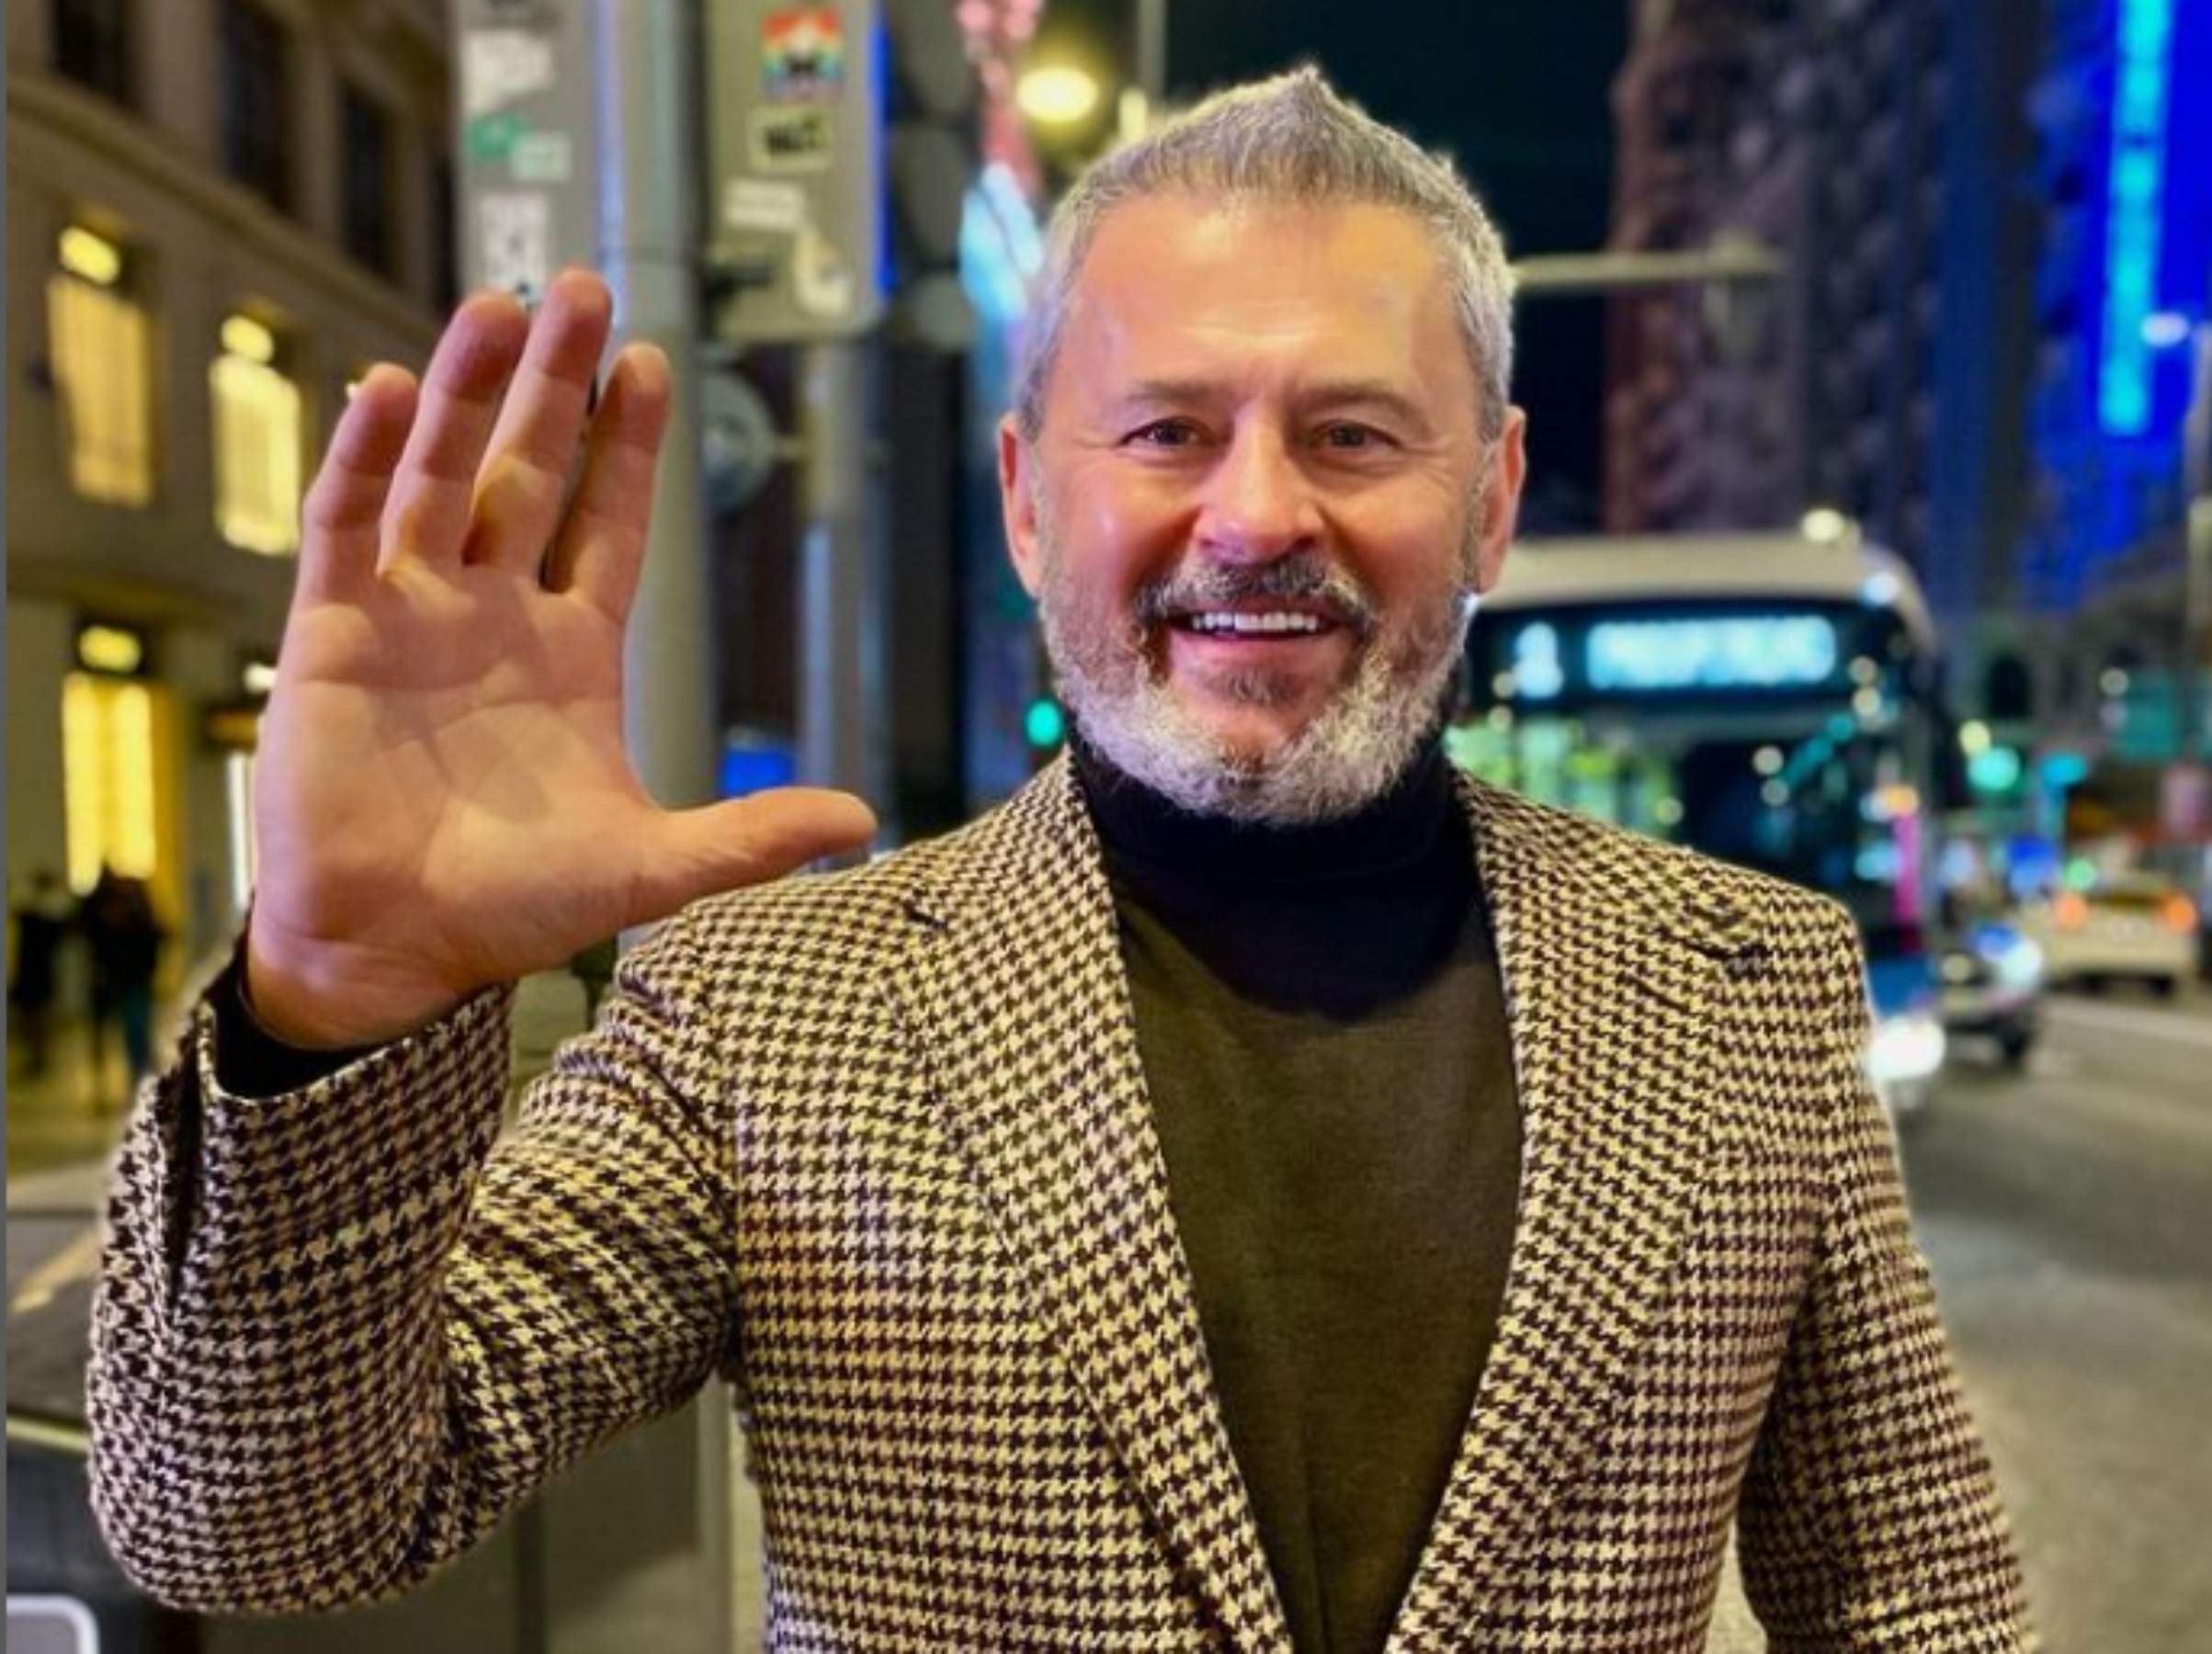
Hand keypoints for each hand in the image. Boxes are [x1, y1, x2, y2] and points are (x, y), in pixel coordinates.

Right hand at [245, 271, 874, 1047]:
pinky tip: (382, 389)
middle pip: (526, 470)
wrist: (393, 950)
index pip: (607, 520)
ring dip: (461, 391)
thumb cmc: (513, 908)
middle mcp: (491, 613)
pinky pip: (344, 527)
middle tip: (583, 288)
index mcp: (571, 650)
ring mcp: (408, 614)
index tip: (653, 361)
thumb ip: (746, 838)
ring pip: (438, 476)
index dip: (628, 444)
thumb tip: (864, 823)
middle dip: (554, 384)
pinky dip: (361, 460)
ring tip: (498, 304)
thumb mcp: (646, 868)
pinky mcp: (330, 634)